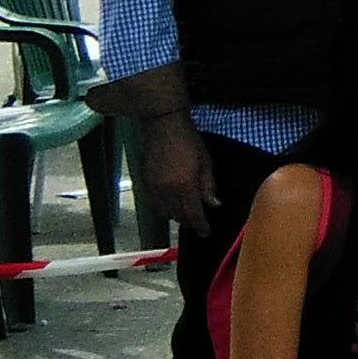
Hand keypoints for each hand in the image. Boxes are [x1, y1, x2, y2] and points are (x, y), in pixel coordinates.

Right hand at [132, 114, 214, 235]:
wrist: (162, 126)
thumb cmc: (189, 141)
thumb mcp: (206, 163)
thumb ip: (208, 186)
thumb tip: (213, 205)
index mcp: (184, 187)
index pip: (193, 214)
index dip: (200, 226)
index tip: (206, 232)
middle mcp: (166, 192)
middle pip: (177, 216)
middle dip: (188, 221)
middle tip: (198, 222)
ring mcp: (152, 188)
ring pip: (164, 212)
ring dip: (175, 216)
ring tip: (186, 214)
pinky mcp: (143, 182)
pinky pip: (154, 203)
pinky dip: (163, 208)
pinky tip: (171, 204)